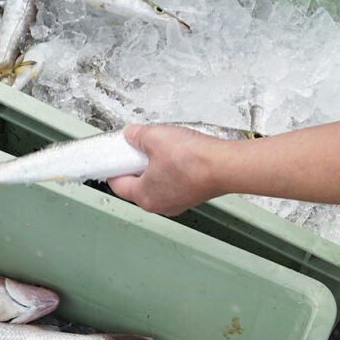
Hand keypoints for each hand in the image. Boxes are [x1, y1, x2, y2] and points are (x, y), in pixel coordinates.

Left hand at [107, 124, 226, 215]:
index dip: (114, 167)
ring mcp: (178, 202)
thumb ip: (138, 136)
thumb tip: (131, 134)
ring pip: (157, 184)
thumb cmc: (193, 160)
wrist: (226, 166)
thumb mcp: (155, 137)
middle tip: (138, 149)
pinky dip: (172, 170)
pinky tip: (178, 155)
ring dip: (155, 168)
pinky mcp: (193, 195)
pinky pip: (174, 183)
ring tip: (161, 149)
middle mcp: (159, 204)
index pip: (118, 185)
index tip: (114, 158)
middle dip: (136, 166)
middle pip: (137, 185)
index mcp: (144, 197)